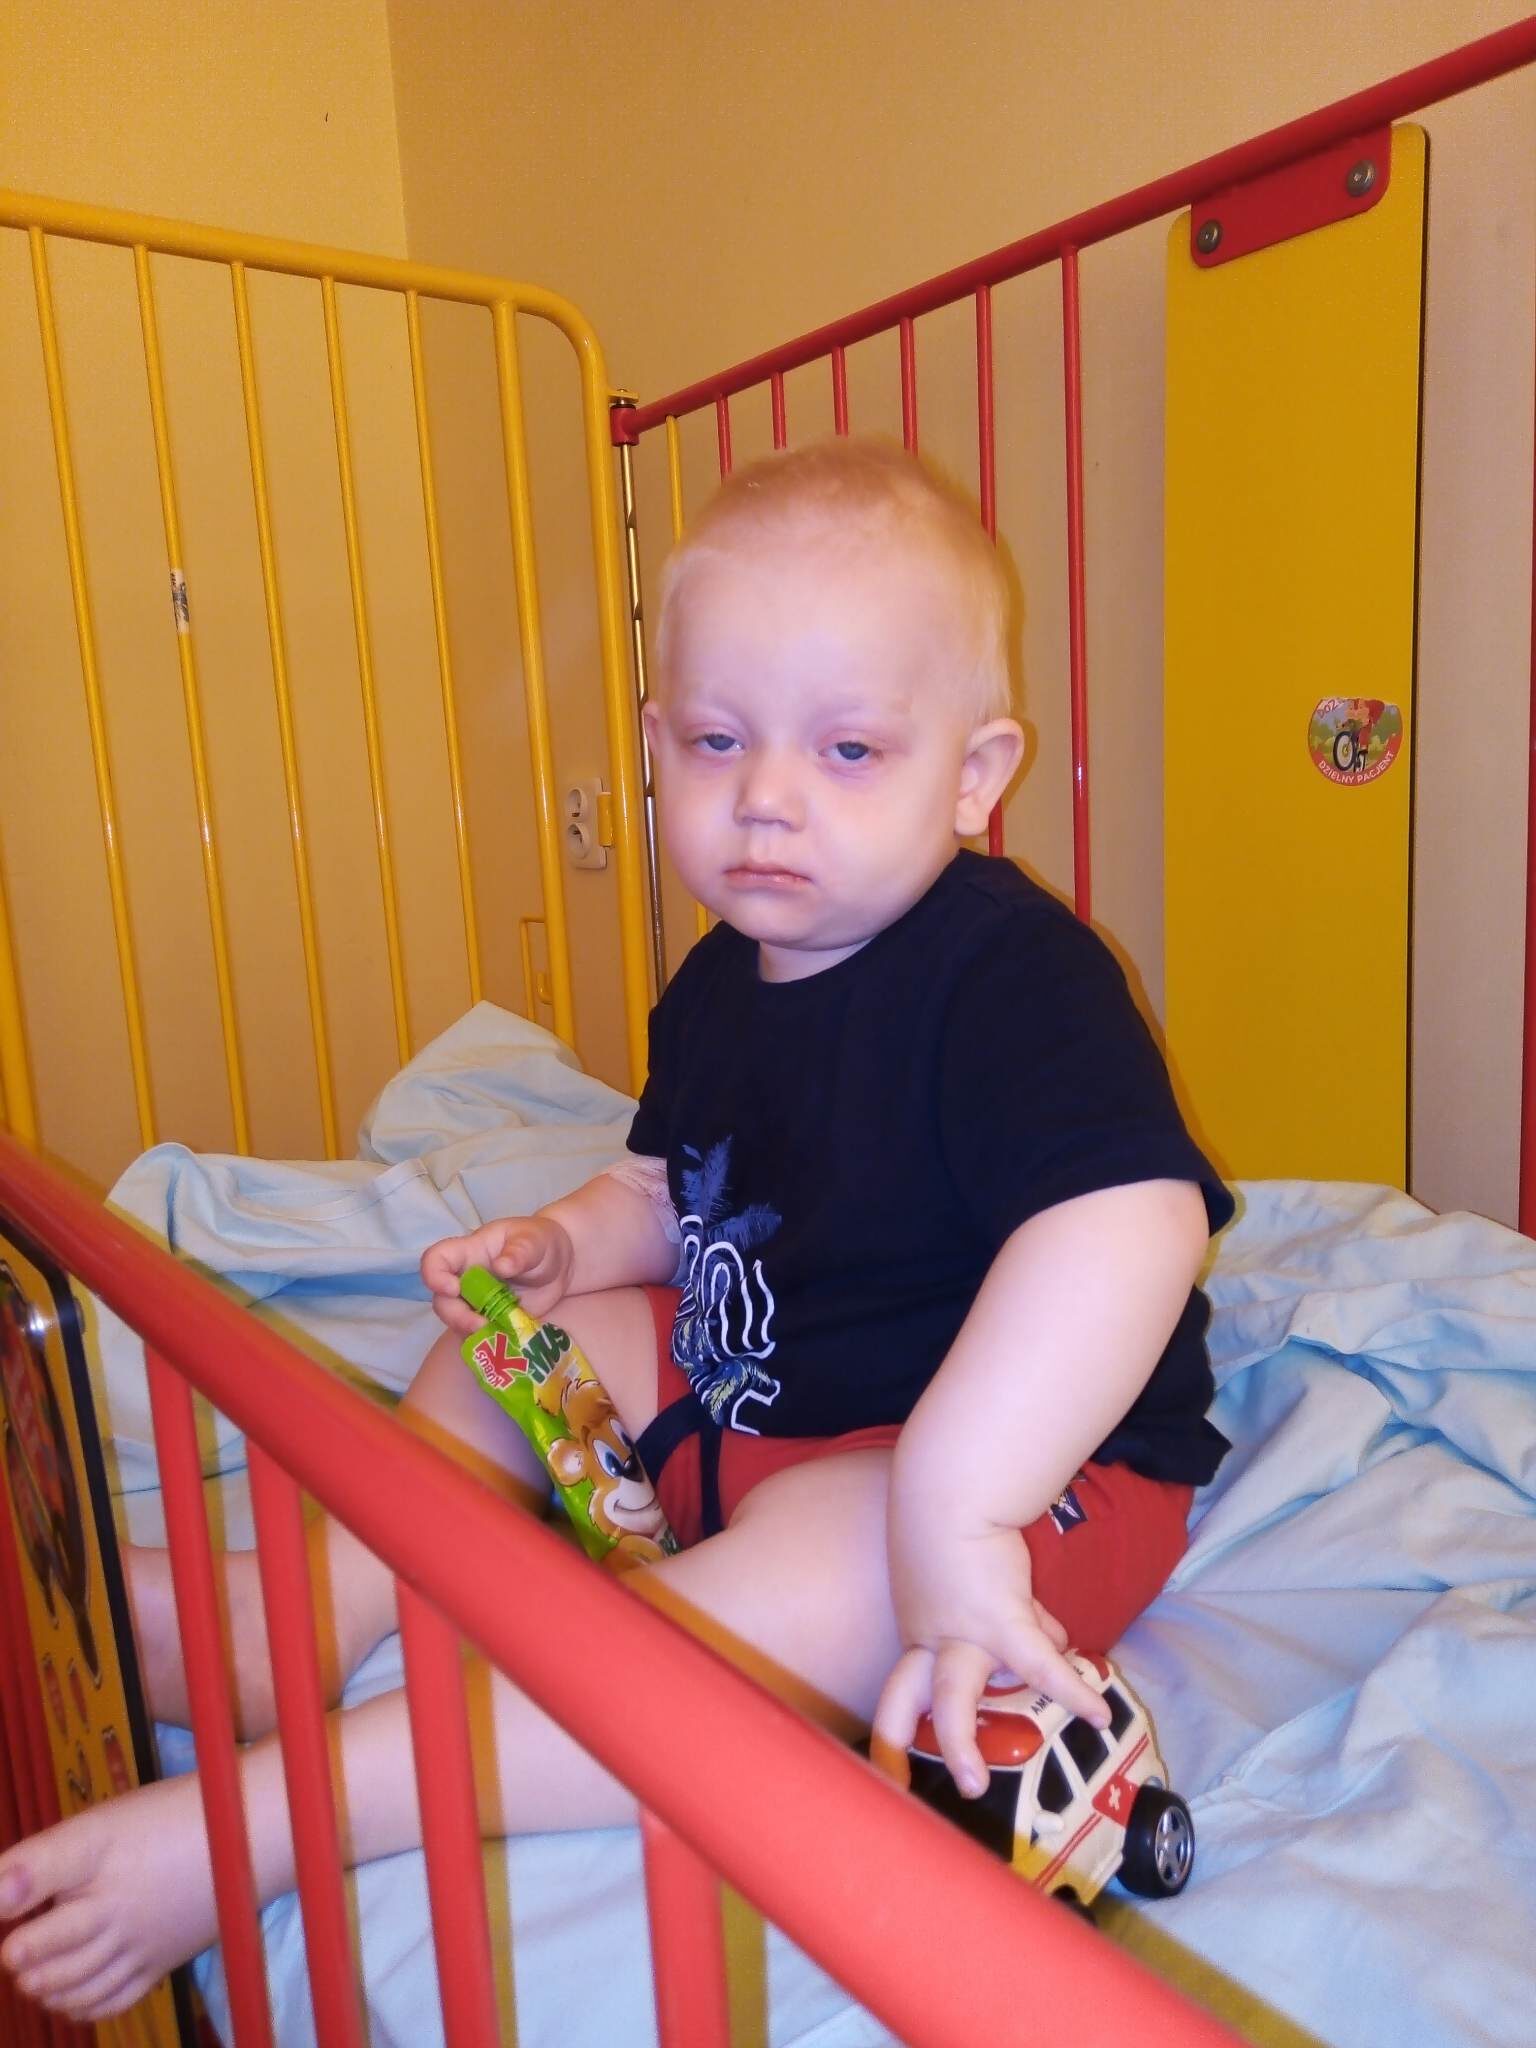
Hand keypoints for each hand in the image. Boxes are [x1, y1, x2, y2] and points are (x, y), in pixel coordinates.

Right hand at [420, 1216, 574, 1330]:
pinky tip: (506, 1342)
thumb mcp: (534, 1240)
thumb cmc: (540, 1242)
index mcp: (469, 1253)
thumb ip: (519, 1251)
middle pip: (443, 1301)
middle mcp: (466, 1280)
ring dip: (472, 1334)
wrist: (561, 1264)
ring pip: (458, 1323)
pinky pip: (479, 1337)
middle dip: (456, 1317)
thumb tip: (501, 1266)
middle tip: (480, 1324)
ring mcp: (477, 1304)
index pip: (436, 1259)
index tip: (453, 1289)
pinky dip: (488, 1343)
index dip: (434, 1276)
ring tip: (498, 1334)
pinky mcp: (492, 1322)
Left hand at [873, 1520, 1108, 1798]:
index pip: (904, 1683)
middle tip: (896, 1785)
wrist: (954, 1486)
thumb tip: (1057, 1642)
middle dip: (895, 1742)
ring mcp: (961, 1632)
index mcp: (920, 1628)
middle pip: (903, 1696)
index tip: (889, 1764)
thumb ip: (1008, 1613)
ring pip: (951, 1696)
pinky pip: (1039, 1665)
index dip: (896, 1722)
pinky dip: (1071, 1689)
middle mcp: (930, 1636)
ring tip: (972, 1787)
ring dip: (958, 1744)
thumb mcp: (967, 1574)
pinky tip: (1098, 1714)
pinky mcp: (1000, 1620)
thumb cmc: (957, 1519)